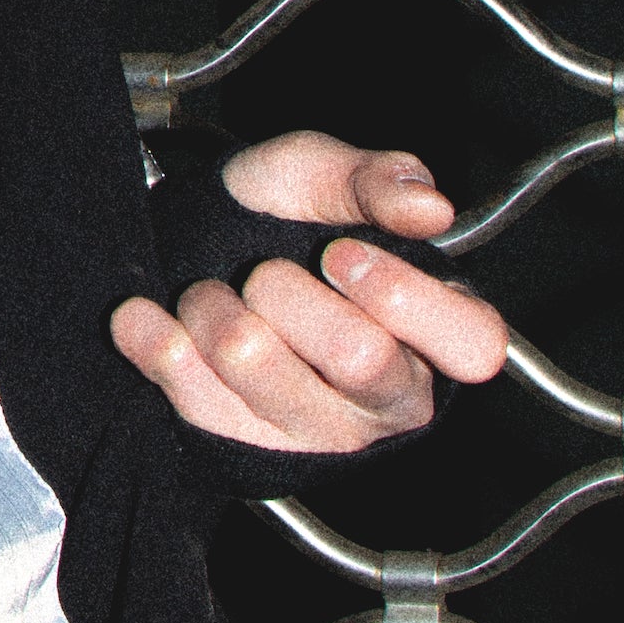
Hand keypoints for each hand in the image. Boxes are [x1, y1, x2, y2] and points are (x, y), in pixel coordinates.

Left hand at [110, 127, 507, 453]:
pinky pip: (195, 401)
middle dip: (287, 291)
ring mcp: (321, 431)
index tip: (339, 253)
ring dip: (214, 310)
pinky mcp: (250, 448)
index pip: (471, 343)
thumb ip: (377, 179)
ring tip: (211, 292)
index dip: (402, 296)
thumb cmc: (282, 216)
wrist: (193, 243)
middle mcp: (391, 395)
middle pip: (358, 358)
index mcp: (436, 330)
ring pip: (260, 373)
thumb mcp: (324, 174)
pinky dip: (159, 343)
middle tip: (266, 272)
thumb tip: (429, 205)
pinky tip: (152, 319)